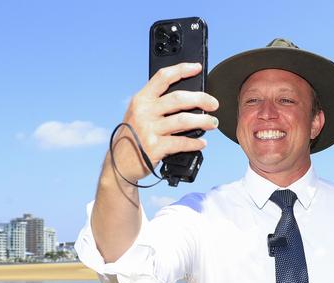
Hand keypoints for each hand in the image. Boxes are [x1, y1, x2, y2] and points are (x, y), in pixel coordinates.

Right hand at [114, 62, 219, 180]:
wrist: (119, 163)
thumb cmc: (133, 137)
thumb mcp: (138, 115)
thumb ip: (156, 105)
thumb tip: (189, 99)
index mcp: (141, 99)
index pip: (162, 77)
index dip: (181, 69)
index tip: (197, 68)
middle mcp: (144, 112)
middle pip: (179, 98)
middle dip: (201, 99)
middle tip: (214, 104)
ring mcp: (149, 129)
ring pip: (184, 120)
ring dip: (203, 121)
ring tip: (213, 123)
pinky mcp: (155, 148)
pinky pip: (181, 142)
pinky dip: (195, 143)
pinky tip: (202, 143)